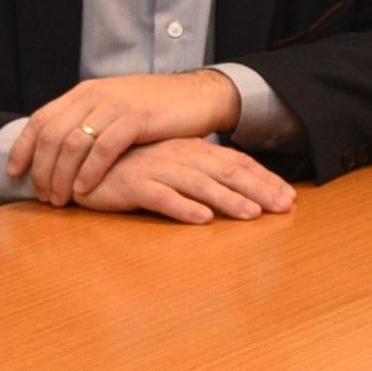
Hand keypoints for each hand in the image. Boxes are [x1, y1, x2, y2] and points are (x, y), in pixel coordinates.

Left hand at [8, 70, 242, 205]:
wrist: (200, 96)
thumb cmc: (158, 108)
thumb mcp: (116, 106)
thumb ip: (89, 119)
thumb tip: (58, 147)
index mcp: (86, 92)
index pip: (41, 119)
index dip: (23, 148)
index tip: (15, 174)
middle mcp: (97, 95)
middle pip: (53, 136)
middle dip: (42, 170)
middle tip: (44, 196)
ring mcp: (117, 105)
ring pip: (74, 144)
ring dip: (62, 176)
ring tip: (62, 199)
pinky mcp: (138, 118)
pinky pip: (104, 149)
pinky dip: (89, 172)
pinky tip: (85, 189)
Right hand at [69, 138, 295, 224]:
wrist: (82, 162)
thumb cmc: (133, 168)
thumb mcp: (173, 166)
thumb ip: (202, 174)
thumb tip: (242, 191)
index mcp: (193, 150)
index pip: (237, 163)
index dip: (265, 180)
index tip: (289, 198)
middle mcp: (180, 156)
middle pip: (227, 172)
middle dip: (259, 190)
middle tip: (283, 207)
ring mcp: (156, 169)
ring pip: (199, 184)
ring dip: (228, 200)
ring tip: (251, 215)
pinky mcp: (132, 185)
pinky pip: (161, 197)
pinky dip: (182, 207)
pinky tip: (201, 219)